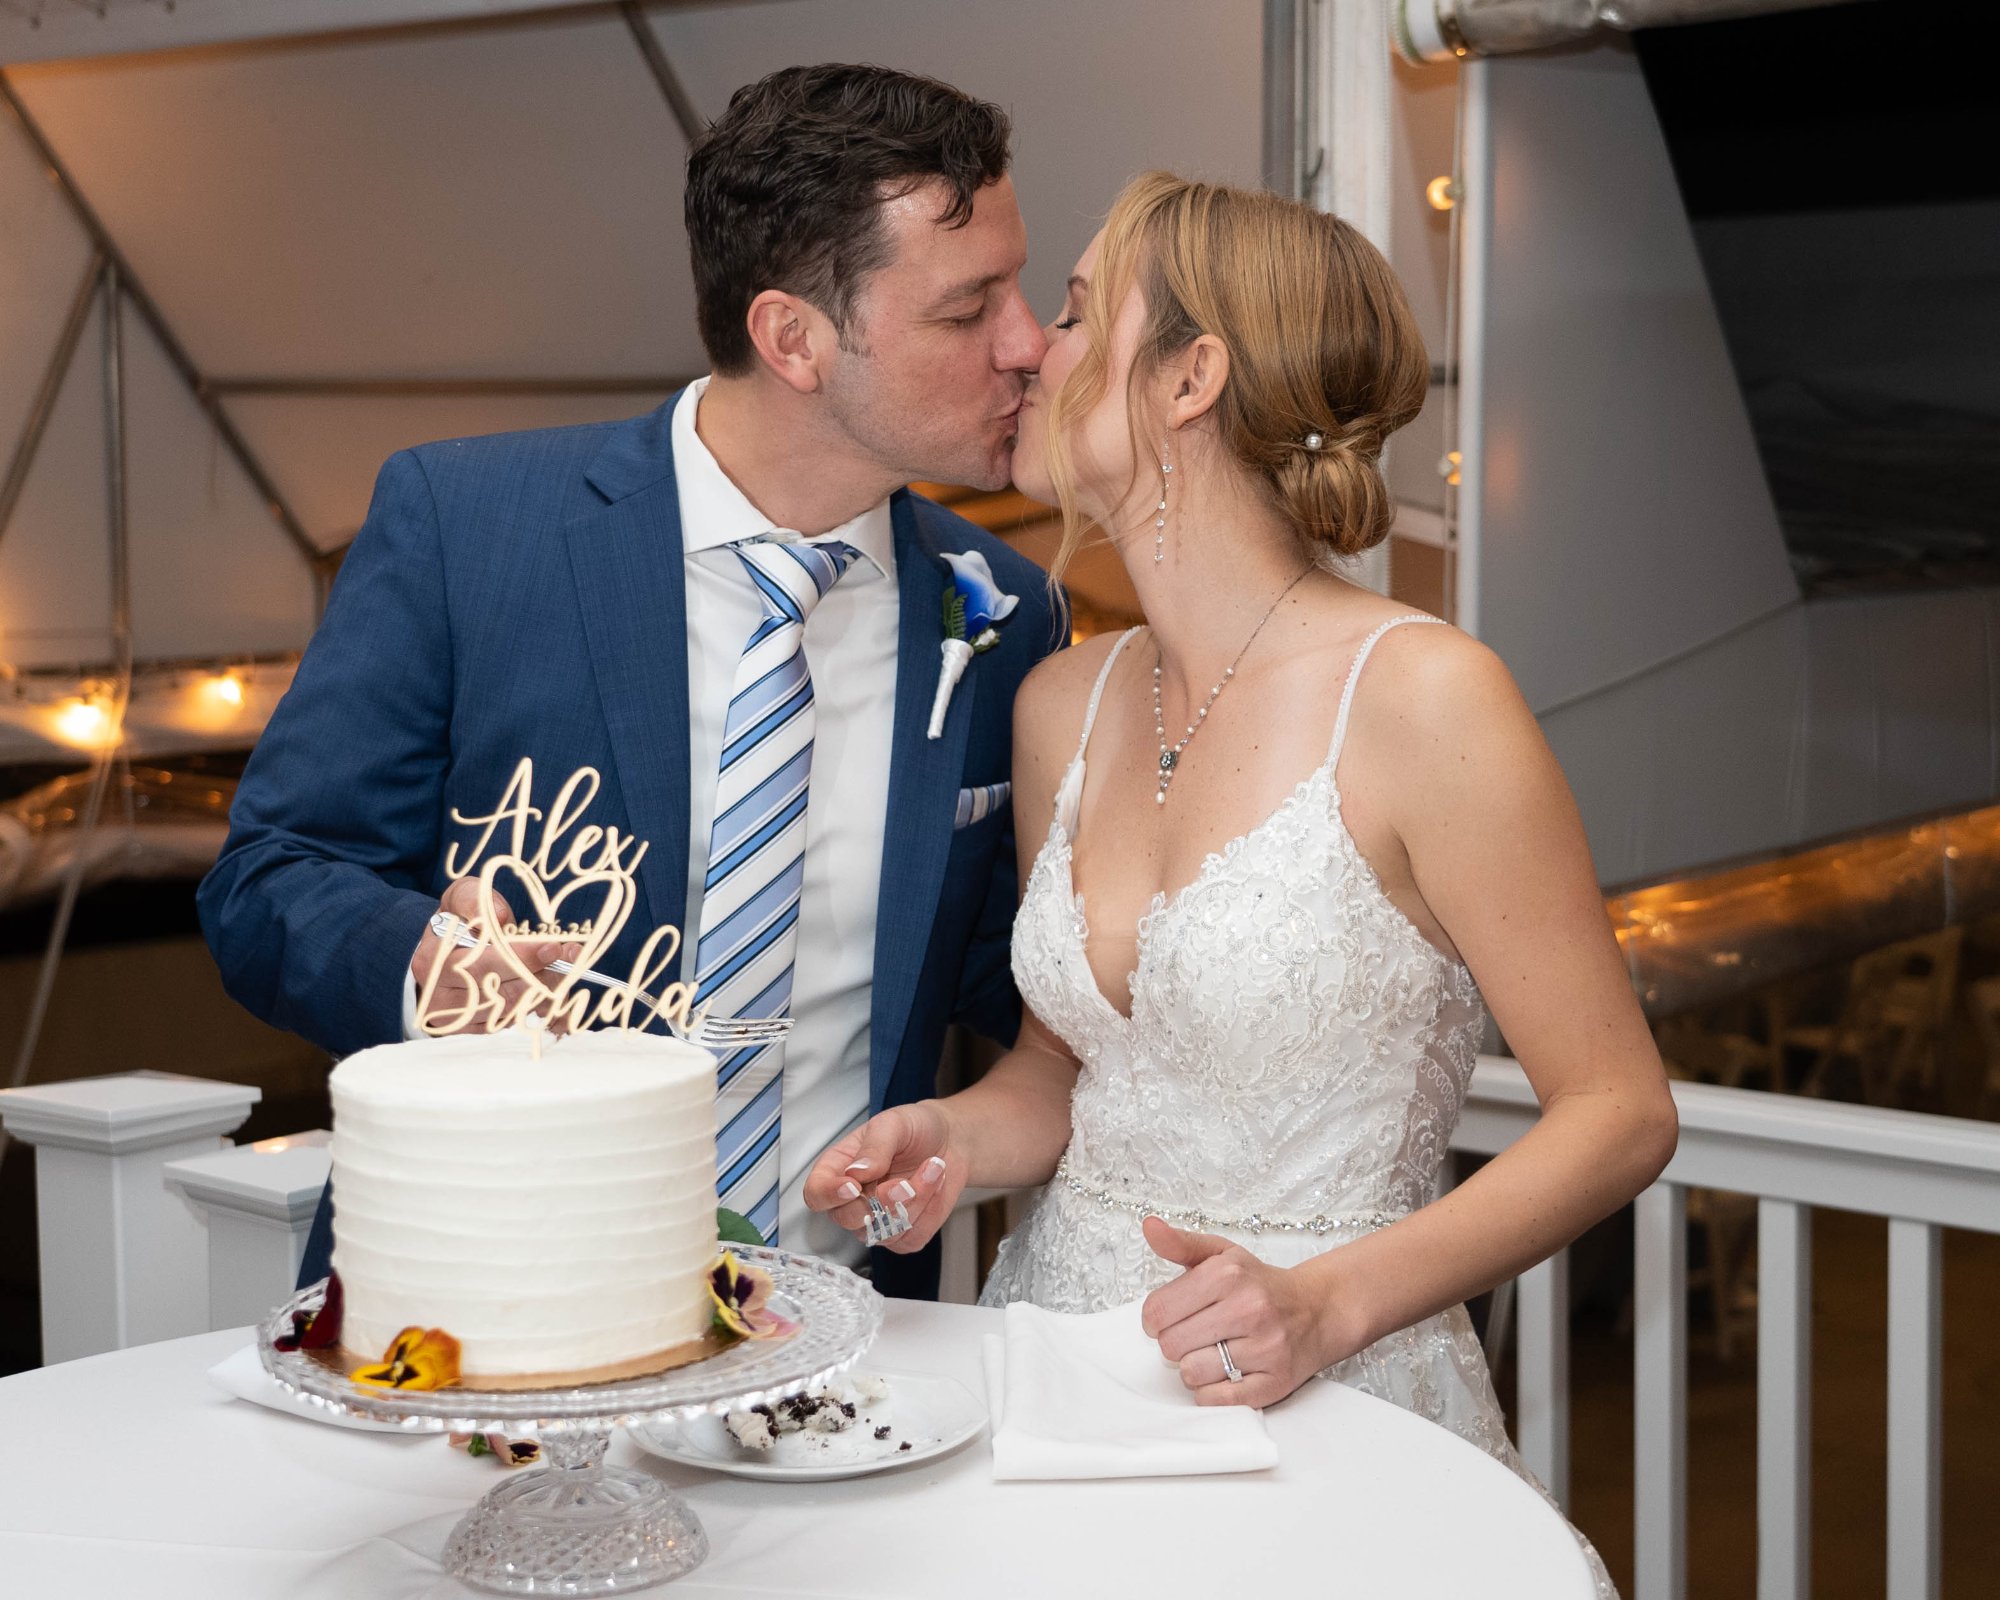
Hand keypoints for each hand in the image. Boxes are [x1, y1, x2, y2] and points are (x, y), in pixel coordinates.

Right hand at [410, 878, 578, 1034]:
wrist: (441, 956)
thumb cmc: (457, 924)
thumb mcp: (459, 897)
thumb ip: (474, 898)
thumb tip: (500, 917)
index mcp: (431, 961)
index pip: (480, 964)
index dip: (520, 957)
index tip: (552, 947)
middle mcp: (439, 996)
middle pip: (500, 992)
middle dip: (541, 974)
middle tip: (569, 956)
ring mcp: (455, 1019)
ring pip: (511, 1010)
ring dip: (545, 990)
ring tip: (564, 966)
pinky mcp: (471, 1032)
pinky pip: (512, 1024)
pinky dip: (538, 1007)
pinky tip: (553, 988)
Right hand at [803, 1102, 966, 1253]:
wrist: (951, 1140)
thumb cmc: (915, 1128)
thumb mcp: (894, 1123)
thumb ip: (875, 1146)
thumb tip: (857, 1172)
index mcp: (839, 1168)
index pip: (817, 1193)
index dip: (830, 1195)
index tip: (854, 1186)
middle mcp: (853, 1200)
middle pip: (847, 1219)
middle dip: (881, 1202)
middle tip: (906, 1182)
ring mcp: (877, 1221)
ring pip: (884, 1232)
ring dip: (915, 1201)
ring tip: (933, 1166)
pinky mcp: (905, 1235)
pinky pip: (912, 1237)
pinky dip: (930, 1211)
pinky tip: (935, 1184)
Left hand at [1139, 1216, 1355, 1408]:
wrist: (1317, 1309)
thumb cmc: (1260, 1285)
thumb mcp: (1221, 1255)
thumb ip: (1180, 1243)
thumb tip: (1150, 1226)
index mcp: (1227, 1275)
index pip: (1157, 1311)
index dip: (1154, 1318)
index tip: (1170, 1316)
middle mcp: (1248, 1310)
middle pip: (1171, 1345)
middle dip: (1175, 1342)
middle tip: (1194, 1333)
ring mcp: (1264, 1348)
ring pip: (1192, 1374)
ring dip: (1194, 1367)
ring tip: (1211, 1351)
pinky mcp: (1275, 1382)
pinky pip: (1218, 1400)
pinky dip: (1212, 1392)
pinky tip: (1223, 1372)